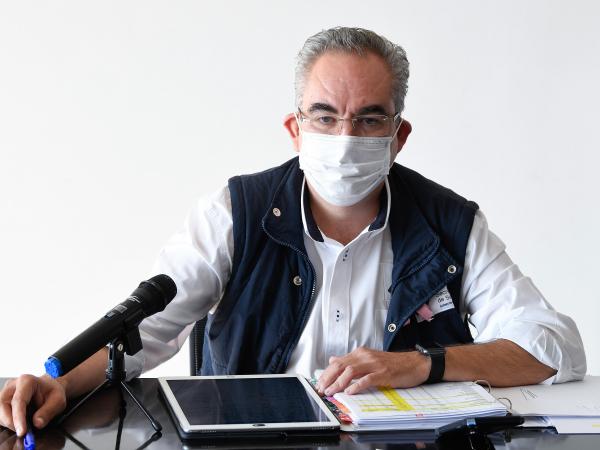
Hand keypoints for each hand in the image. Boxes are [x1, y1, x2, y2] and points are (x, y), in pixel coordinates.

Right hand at [0, 374, 66, 436]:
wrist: (48, 388)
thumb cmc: (52, 392)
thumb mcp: (58, 400)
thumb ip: (49, 411)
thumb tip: (37, 423)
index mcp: (26, 381)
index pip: (18, 400)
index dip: (18, 417)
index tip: (22, 432)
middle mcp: (12, 385)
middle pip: (2, 404)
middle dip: (10, 421)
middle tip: (22, 431)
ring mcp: (5, 393)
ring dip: (8, 422)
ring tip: (24, 425)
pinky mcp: (3, 401)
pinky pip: (0, 414)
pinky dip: (7, 422)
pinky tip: (19, 423)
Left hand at [316, 347, 430, 395]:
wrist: (414, 363)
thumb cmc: (393, 364)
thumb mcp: (369, 359)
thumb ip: (351, 360)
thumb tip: (333, 359)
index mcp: (361, 353)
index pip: (338, 362)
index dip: (326, 373)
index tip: (319, 384)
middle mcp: (365, 356)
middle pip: (341, 365)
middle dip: (329, 378)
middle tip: (322, 389)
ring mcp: (374, 364)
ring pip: (351, 371)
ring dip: (339, 383)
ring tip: (332, 392)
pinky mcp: (383, 373)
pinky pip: (367, 378)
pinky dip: (357, 385)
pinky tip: (350, 391)